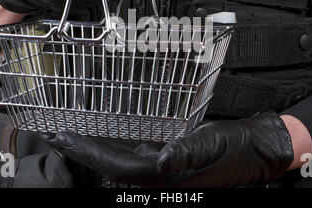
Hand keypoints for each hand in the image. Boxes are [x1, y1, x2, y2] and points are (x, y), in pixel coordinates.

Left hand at [43, 112, 293, 186]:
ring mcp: (162, 167)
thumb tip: (160, 159)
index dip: (89, 153)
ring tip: (73, 135)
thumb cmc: (236, 149)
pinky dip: (114, 143)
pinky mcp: (167, 158)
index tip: (64, 138)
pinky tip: (105, 136)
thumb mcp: (213, 146)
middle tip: (57, 135)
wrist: (254, 149)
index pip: (117, 167)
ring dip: (95, 147)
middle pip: (111, 165)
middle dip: (83, 150)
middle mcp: (159, 175)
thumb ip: (186, 154)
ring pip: (120, 159)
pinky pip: (133, 152)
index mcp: (166, 176)